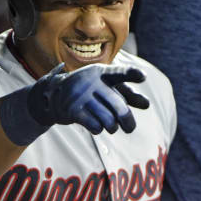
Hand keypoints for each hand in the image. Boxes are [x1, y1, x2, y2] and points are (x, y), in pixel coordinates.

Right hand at [28, 63, 148, 133]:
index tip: (143, 76)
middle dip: (127, 120)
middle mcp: (91, 82)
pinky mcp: (72, 110)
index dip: (131, 74)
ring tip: (111, 127)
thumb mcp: (104, 87)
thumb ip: (125, 94)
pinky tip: (96, 127)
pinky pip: (94, 125)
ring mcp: (80, 95)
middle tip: (130, 128)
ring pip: (108, 119)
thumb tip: (148, 104)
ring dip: (112, 127)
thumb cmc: (88, 92)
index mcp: (100, 72)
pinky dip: (98, 129)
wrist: (52, 95)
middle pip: (118, 106)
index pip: (119, 73)